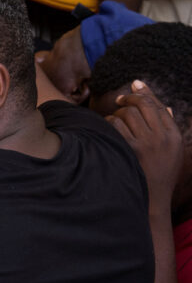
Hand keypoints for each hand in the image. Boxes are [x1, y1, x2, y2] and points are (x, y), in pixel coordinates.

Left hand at [106, 80, 181, 210]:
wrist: (152, 199)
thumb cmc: (160, 174)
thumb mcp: (172, 151)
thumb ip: (168, 129)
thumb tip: (165, 107)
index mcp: (174, 135)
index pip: (158, 105)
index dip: (146, 92)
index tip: (135, 84)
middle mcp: (162, 137)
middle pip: (143, 105)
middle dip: (130, 99)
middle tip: (121, 100)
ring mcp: (146, 144)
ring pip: (127, 114)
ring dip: (118, 114)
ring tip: (115, 120)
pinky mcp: (130, 150)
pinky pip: (115, 127)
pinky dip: (109, 124)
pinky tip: (107, 130)